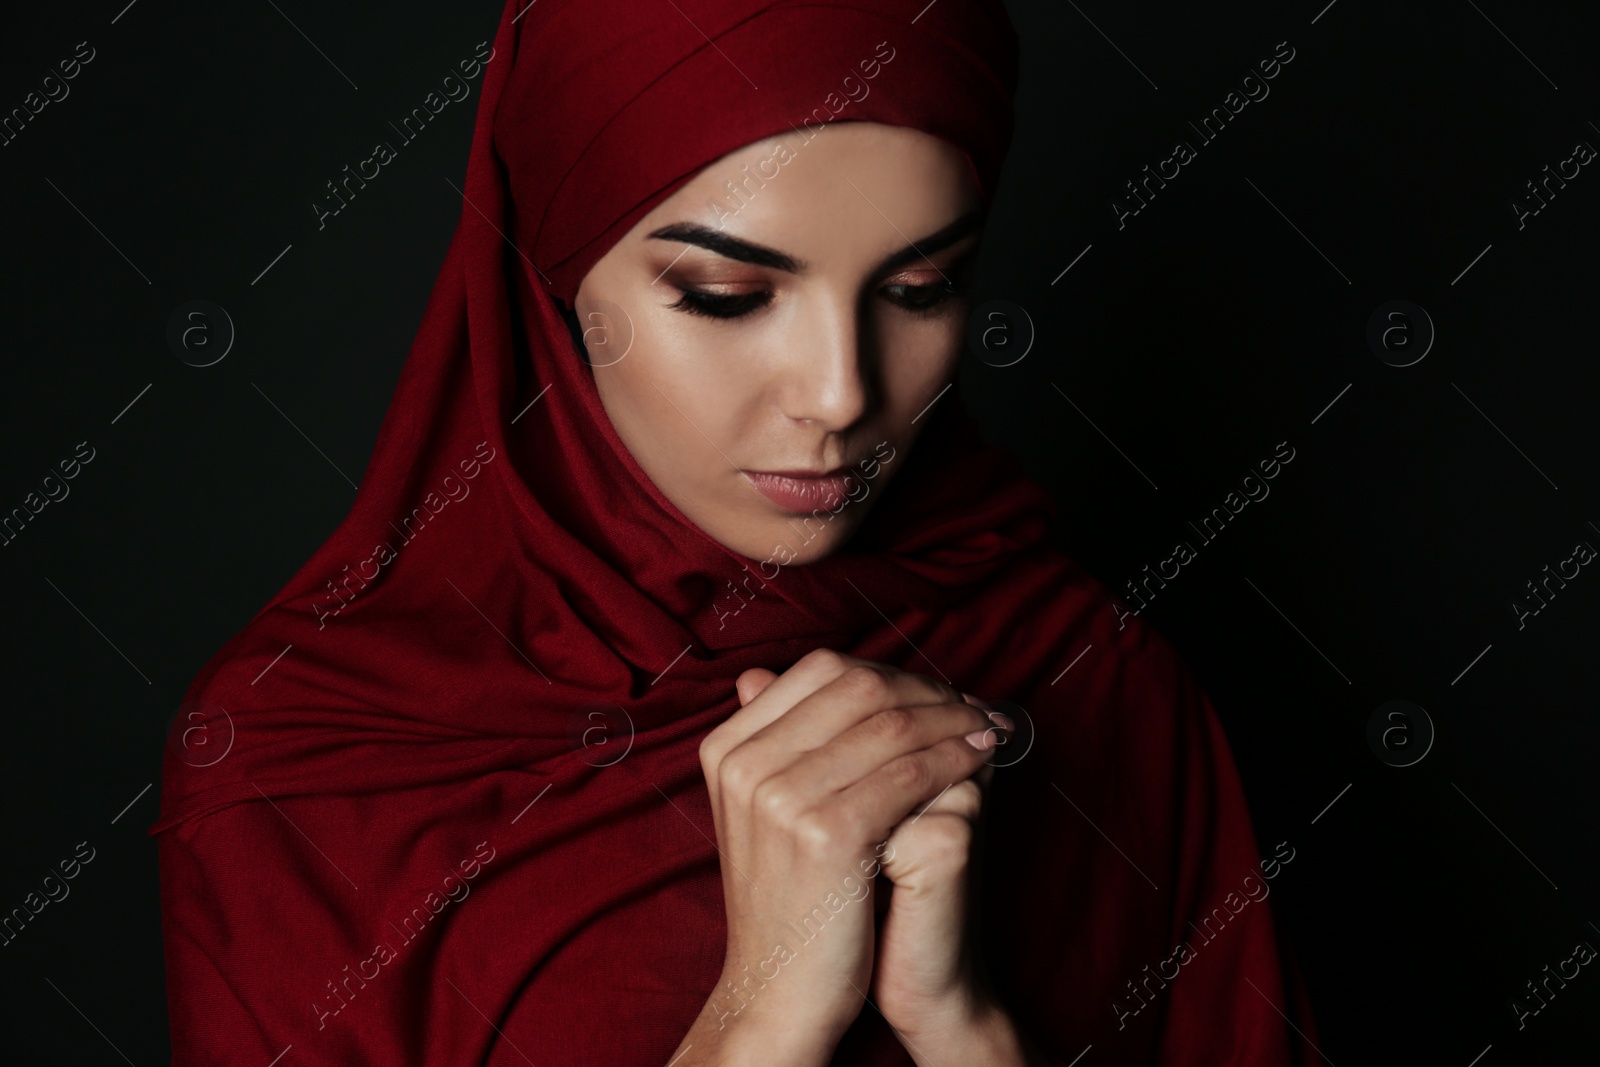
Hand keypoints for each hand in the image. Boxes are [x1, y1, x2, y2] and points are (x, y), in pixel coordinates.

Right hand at [672, 650, 998, 1065]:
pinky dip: (955, 758)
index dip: (888, 672)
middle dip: (926, 689)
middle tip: (969, 703)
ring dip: (952, 719)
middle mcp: (745, 763)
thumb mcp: (762, 808)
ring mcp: (781, 797)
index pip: (820, 671)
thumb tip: (762, 673)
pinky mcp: (827, 834)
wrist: (777, 991)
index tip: (930, 690)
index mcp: (726, 748)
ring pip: (890, 726)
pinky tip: (979, 759)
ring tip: (986, 727)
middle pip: (857, 687)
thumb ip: (769, 740)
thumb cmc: (786, 898)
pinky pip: (909, 774)